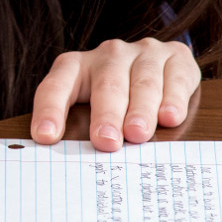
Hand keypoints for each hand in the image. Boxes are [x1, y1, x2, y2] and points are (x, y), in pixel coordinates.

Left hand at [30, 38, 199, 151]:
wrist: (160, 65)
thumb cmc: (116, 99)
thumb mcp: (90, 106)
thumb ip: (79, 128)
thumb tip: (71, 168)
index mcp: (76, 66)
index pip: (56, 86)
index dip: (50, 110)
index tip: (45, 137)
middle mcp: (109, 55)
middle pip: (106, 85)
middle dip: (106, 115)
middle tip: (106, 141)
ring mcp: (143, 53)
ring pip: (142, 81)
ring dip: (140, 109)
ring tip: (137, 134)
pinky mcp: (176, 56)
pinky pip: (175, 76)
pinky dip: (173, 98)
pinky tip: (170, 117)